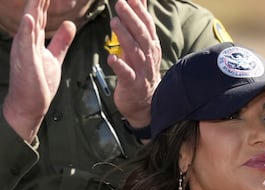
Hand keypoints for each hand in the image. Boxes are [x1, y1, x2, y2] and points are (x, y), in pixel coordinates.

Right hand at [2, 0, 75, 142]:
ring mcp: (25, 50)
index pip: (40, 14)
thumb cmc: (38, 82)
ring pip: (29, 24)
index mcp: (34, 39)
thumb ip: (61, 41)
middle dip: (39, 0)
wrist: (29, 104)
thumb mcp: (54, 57)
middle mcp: (27, 41)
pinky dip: (27, 30)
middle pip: (34, 14)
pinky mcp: (27, 62)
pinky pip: (26, 44)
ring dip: (33, 8)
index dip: (44, 0)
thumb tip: (69, 24)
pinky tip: (30, 19)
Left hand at [107, 0, 160, 128]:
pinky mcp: (133, 85)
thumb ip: (141, 23)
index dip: (140, 11)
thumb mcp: (143, 47)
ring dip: (125, 37)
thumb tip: (139, 0)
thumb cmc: (141, 71)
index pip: (147, 26)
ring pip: (135, 52)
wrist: (145, 103)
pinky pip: (126, 74)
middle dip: (132, 19)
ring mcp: (142, 71)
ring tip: (114, 23)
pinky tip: (112, 58)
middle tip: (120, 4)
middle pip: (142, 36)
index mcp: (151, 47)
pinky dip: (120, 66)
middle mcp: (149, 57)